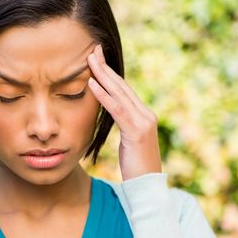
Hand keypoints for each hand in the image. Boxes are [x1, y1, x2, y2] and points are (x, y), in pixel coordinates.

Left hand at [87, 45, 161, 180]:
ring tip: (89, 61)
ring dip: (103, 75)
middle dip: (106, 67)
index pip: (124, 89)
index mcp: (143, 115)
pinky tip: (92, 85)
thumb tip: (114, 113)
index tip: (97, 59)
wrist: (148, 187)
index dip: (110, 73)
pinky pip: (117, 110)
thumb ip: (124, 124)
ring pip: (119, 94)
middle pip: (122, 86)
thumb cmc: (136, 167)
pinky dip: (104, 96)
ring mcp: (143, 122)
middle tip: (92, 50)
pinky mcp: (137, 132)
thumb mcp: (129, 142)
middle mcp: (145, 114)